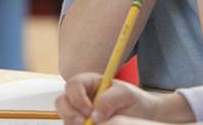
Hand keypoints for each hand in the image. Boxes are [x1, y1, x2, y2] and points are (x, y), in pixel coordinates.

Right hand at [55, 72, 197, 123]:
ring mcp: (79, 112)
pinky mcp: (81, 124)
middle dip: (69, 113)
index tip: (89, 109)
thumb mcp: (127, 94)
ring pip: (64, 118)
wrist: (141, 116)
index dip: (77, 97)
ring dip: (72, 122)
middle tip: (83, 122)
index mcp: (90, 83)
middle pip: (61, 101)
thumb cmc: (134, 101)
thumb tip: (94, 114)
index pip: (73, 84)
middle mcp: (81, 97)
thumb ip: (111, 99)